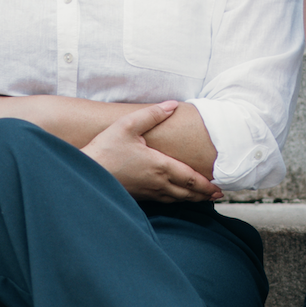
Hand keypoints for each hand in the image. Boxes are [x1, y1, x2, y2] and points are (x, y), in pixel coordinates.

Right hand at [82, 102, 222, 202]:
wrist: (86, 173)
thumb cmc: (105, 150)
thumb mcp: (128, 126)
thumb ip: (152, 114)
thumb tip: (172, 105)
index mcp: (160, 166)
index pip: (191, 179)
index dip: (207, 185)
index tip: (219, 188)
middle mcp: (157, 183)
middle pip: (187, 193)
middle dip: (203, 194)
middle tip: (217, 195)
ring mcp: (148, 193)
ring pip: (176, 200)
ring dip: (191, 199)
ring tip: (202, 198)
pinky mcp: (138, 197)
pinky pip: (163, 201)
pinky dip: (176, 201)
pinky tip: (175, 197)